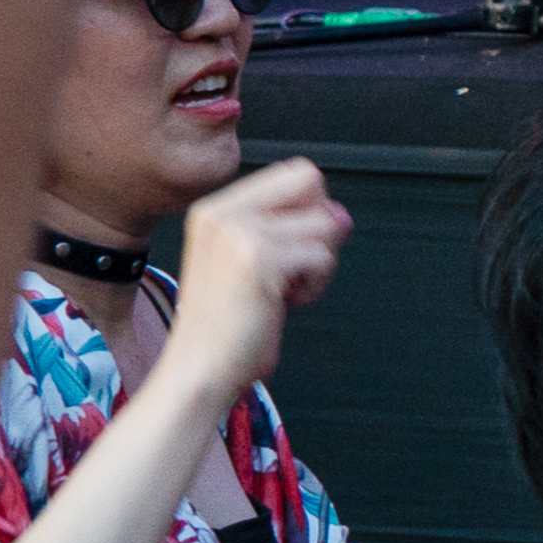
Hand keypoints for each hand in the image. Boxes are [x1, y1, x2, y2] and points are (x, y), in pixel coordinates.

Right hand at [154, 158, 350, 416]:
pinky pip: (323, 257)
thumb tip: (342, 214)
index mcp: (215, 209)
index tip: (286, 250)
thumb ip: (296, 230)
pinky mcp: (258, 259)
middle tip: (288, 270)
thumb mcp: (257, 262)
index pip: (297, 173)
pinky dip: (315, 285)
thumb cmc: (233, 323)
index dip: (310, 210)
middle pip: (315, 183)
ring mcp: (238, 233)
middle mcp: (222, 212)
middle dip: (318, 228)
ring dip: (317, 265)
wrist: (199, 370)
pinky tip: (281, 305)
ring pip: (326, 223)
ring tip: (279, 293)